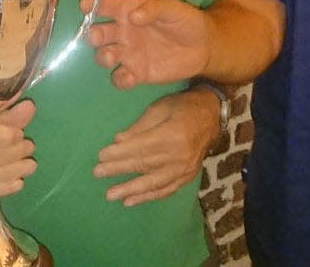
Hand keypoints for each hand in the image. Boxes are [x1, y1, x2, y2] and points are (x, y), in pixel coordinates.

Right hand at [82, 0, 211, 88]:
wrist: (204, 47)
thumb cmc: (185, 21)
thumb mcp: (173, 8)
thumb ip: (153, 9)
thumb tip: (133, 16)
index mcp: (128, 11)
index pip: (104, 6)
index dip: (91, 4)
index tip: (84, 6)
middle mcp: (122, 32)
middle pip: (98, 34)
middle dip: (92, 35)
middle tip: (95, 37)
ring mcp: (128, 54)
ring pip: (104, 56)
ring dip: (102, 57)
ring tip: (112, 57)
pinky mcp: (137, 73)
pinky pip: (120, 78)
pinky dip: (120, 79)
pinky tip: (130, 76)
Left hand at [93, 91, 218, 206]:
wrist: (211, 116)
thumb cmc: (182, 107)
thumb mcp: (160, 108)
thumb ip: (139, 127)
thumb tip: (118, 141)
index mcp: (172, 135)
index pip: (140, 147)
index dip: (120, 152)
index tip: (101, 156)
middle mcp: (179, 155)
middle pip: (144, 165)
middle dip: (118, 169)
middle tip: (97, 173)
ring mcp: (185, 169)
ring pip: (153, 182)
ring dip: (130, 189)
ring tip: (111, 195)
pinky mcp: (188, 177)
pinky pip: (165, 190)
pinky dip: (148, 196)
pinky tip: (131, 201)